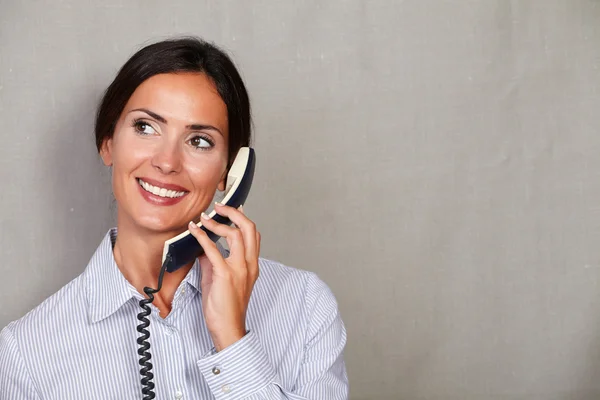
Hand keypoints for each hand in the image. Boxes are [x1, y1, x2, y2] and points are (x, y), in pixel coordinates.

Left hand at [188, 203, 260, 350]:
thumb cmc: (225, 307)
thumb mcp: (220, 278)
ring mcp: (239, 269)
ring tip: (204, 218)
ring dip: (217, 223)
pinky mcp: (225, 275)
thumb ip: (213, 261)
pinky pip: (214, 250)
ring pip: (236, 235)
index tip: (230, 209)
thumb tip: (202, 247)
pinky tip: (194, 231)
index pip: (253, 234)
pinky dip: (202, 237)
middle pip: (249, 228)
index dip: (242, 218)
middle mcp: (249, 264)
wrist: (228, 328)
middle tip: (220, 206)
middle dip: (234, 213)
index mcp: (252, 264)